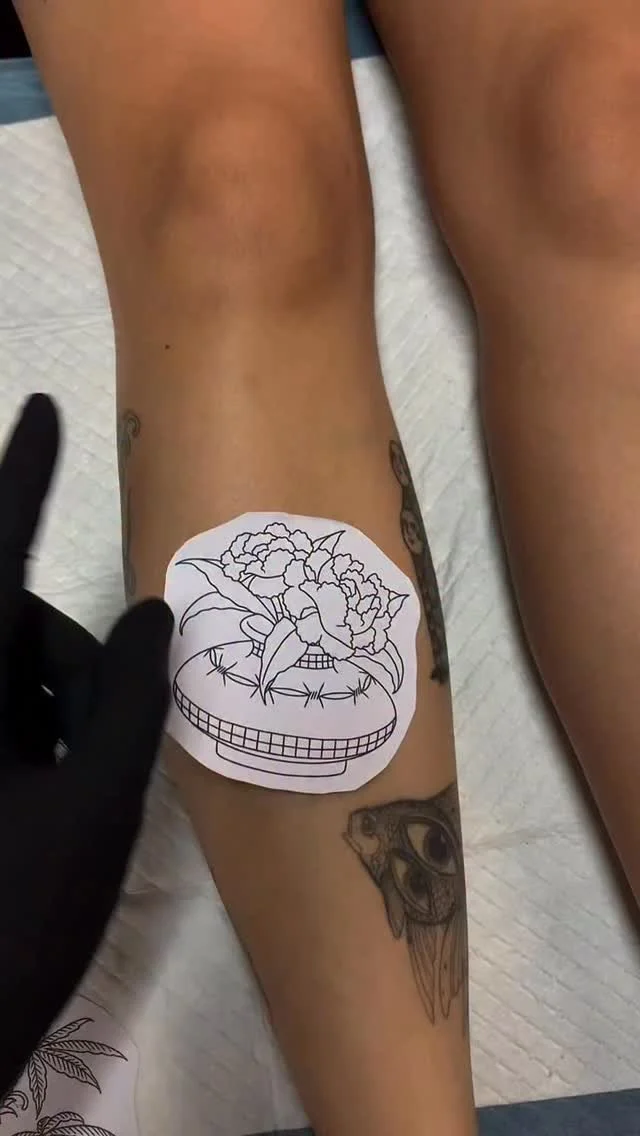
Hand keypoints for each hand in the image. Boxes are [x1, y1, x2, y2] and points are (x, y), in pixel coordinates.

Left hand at [0, 395, 172, 1095]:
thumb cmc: (19, 919)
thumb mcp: (97, 807)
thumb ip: (133, 700)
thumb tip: (156, 611)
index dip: (22, 475)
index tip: (44, 406)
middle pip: (14, 629)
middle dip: (73, 657)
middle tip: (112, 733)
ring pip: (14, 676)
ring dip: (65, 703)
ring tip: (90, 781)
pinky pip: (6, 715)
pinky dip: (45, 730)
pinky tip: (67, 791)